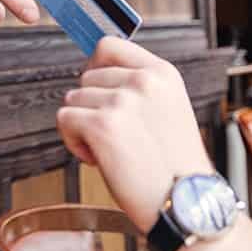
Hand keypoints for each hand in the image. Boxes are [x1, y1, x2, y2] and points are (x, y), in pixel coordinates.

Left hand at [56, 37, 214, 232]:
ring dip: (82, 126)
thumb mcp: (169, 109)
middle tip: (115, 137)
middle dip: (91, 106)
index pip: (109, 45)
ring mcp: (122, 101)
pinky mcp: (102, 125)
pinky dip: (73, 142)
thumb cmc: (176, 167)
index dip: (94, 67)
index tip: (97, 90)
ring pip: (72, 99)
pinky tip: (98, 159)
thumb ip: (139, 87)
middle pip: (86, 77)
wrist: (187, 205)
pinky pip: (64, 120)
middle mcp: (143, 81)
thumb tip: (95, 74)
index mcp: (163, 73)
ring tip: (110, 150)